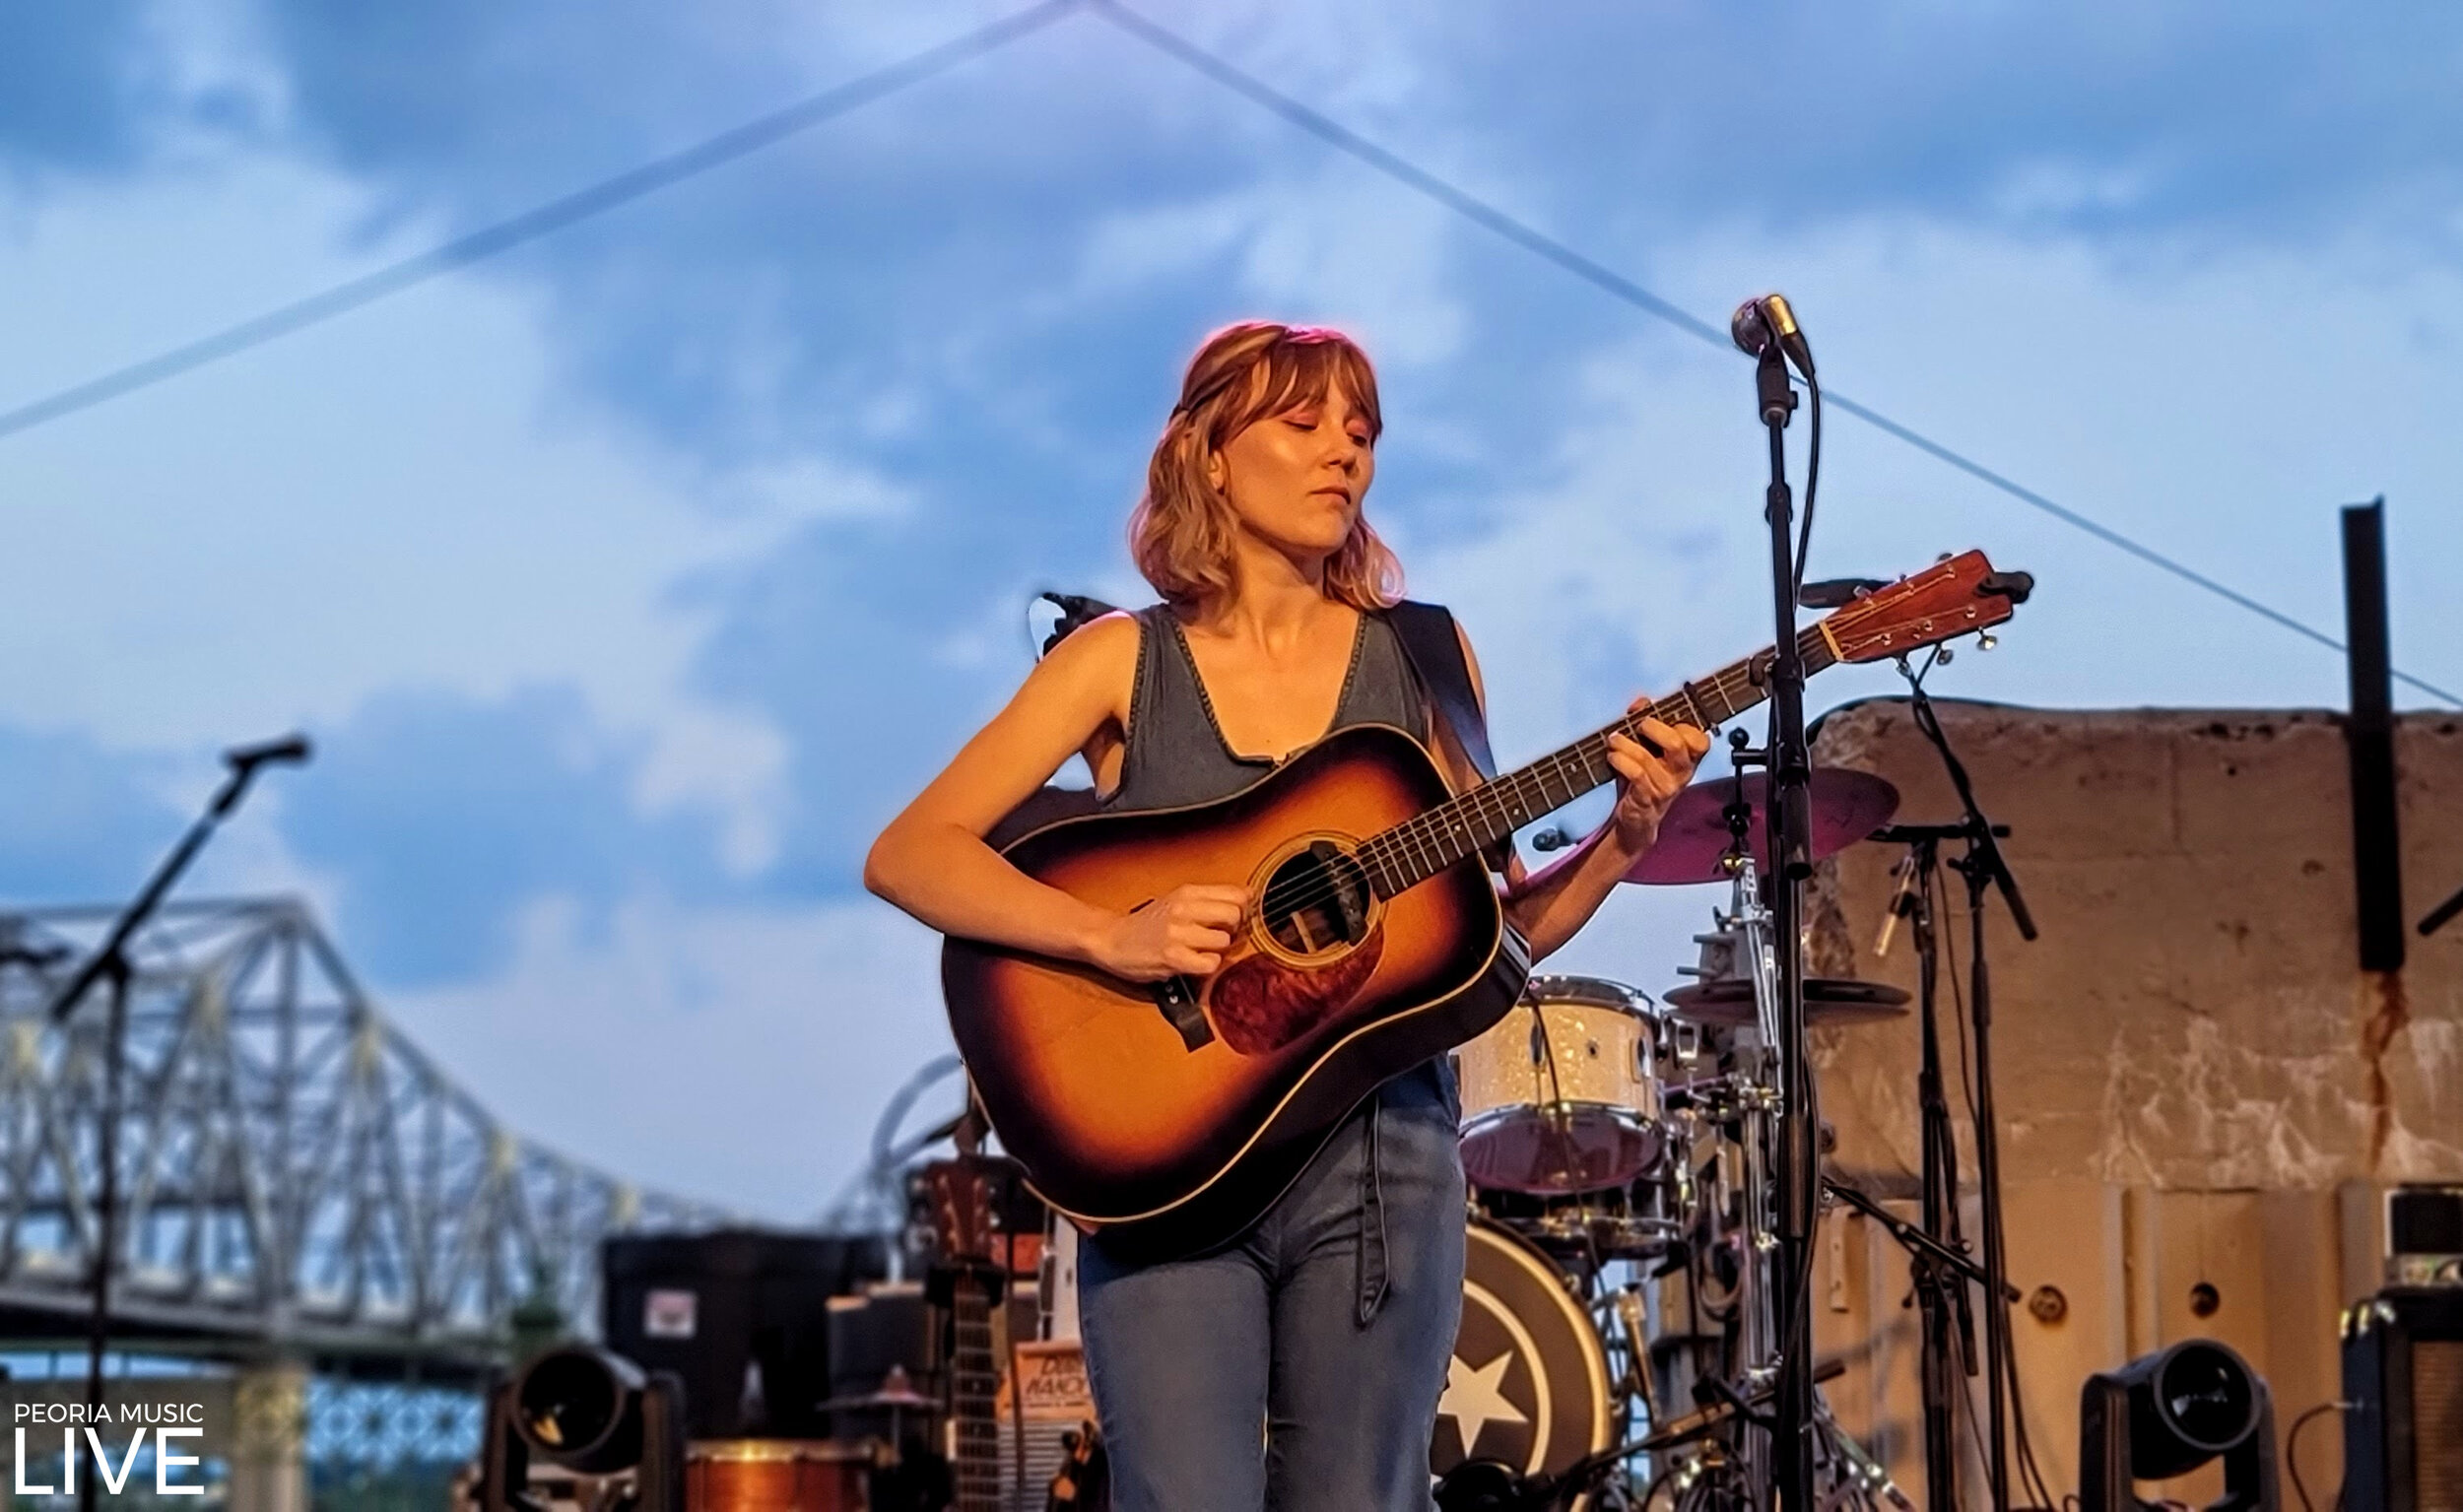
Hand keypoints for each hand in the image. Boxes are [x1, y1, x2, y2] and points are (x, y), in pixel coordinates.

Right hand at [1090, 884, 1247, 980]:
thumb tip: (1249, 894)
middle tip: (1218, 936)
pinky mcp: (1173, 957)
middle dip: (1233, 930)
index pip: (1236, 894)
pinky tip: (1194, 963)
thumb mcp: (1177, 900)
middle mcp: (1183, 909)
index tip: (1235, 918)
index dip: (1243, 909)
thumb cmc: (1146, 923)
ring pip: (1224, 942)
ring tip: (1200, 950)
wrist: (1111, 939)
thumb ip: (1211, 898)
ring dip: (1217, 951)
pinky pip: (1210, 964)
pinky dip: (1207, 967)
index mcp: (1187, 892)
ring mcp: (1178, 933)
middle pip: (1235, 915)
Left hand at [1606, 702, 1711, 851]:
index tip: (1658, 716)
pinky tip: (1612, 757)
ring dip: (1625, 744)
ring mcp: (1665, 787)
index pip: (1700, 739)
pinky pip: (1634, 774)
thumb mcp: (1649, 751)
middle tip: (1639, 725)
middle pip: (1678, 743)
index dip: (1681, 724)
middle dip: (1653, 728)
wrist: (1637, 821)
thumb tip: (1642, 701)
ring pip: (1647, 758)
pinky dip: (1619, 760)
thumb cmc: (1644, 781)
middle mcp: (1681, 773)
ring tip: (1614, 739)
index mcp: (1688, 760)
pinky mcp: (1647, 798)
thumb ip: (1646, 724)